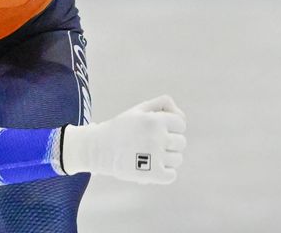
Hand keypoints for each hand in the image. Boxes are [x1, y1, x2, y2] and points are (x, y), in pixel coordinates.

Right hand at [61, 95, 186, 183]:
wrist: (98, 149)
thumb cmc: (120, 128)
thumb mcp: (139, 110)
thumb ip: (162, 104)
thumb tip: (182, 117)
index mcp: (154, 120)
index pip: (181, 123)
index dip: (170, 127)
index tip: (157, 131)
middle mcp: (156, 137)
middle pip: (181, 142)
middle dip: (169, 143)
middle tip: (150, 145)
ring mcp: (155, 156)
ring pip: (177, 159)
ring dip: (166, 159)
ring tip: (148, 156)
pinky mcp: (153, 174)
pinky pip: (171, 175)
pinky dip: (163, 174)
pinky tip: (150, 168)